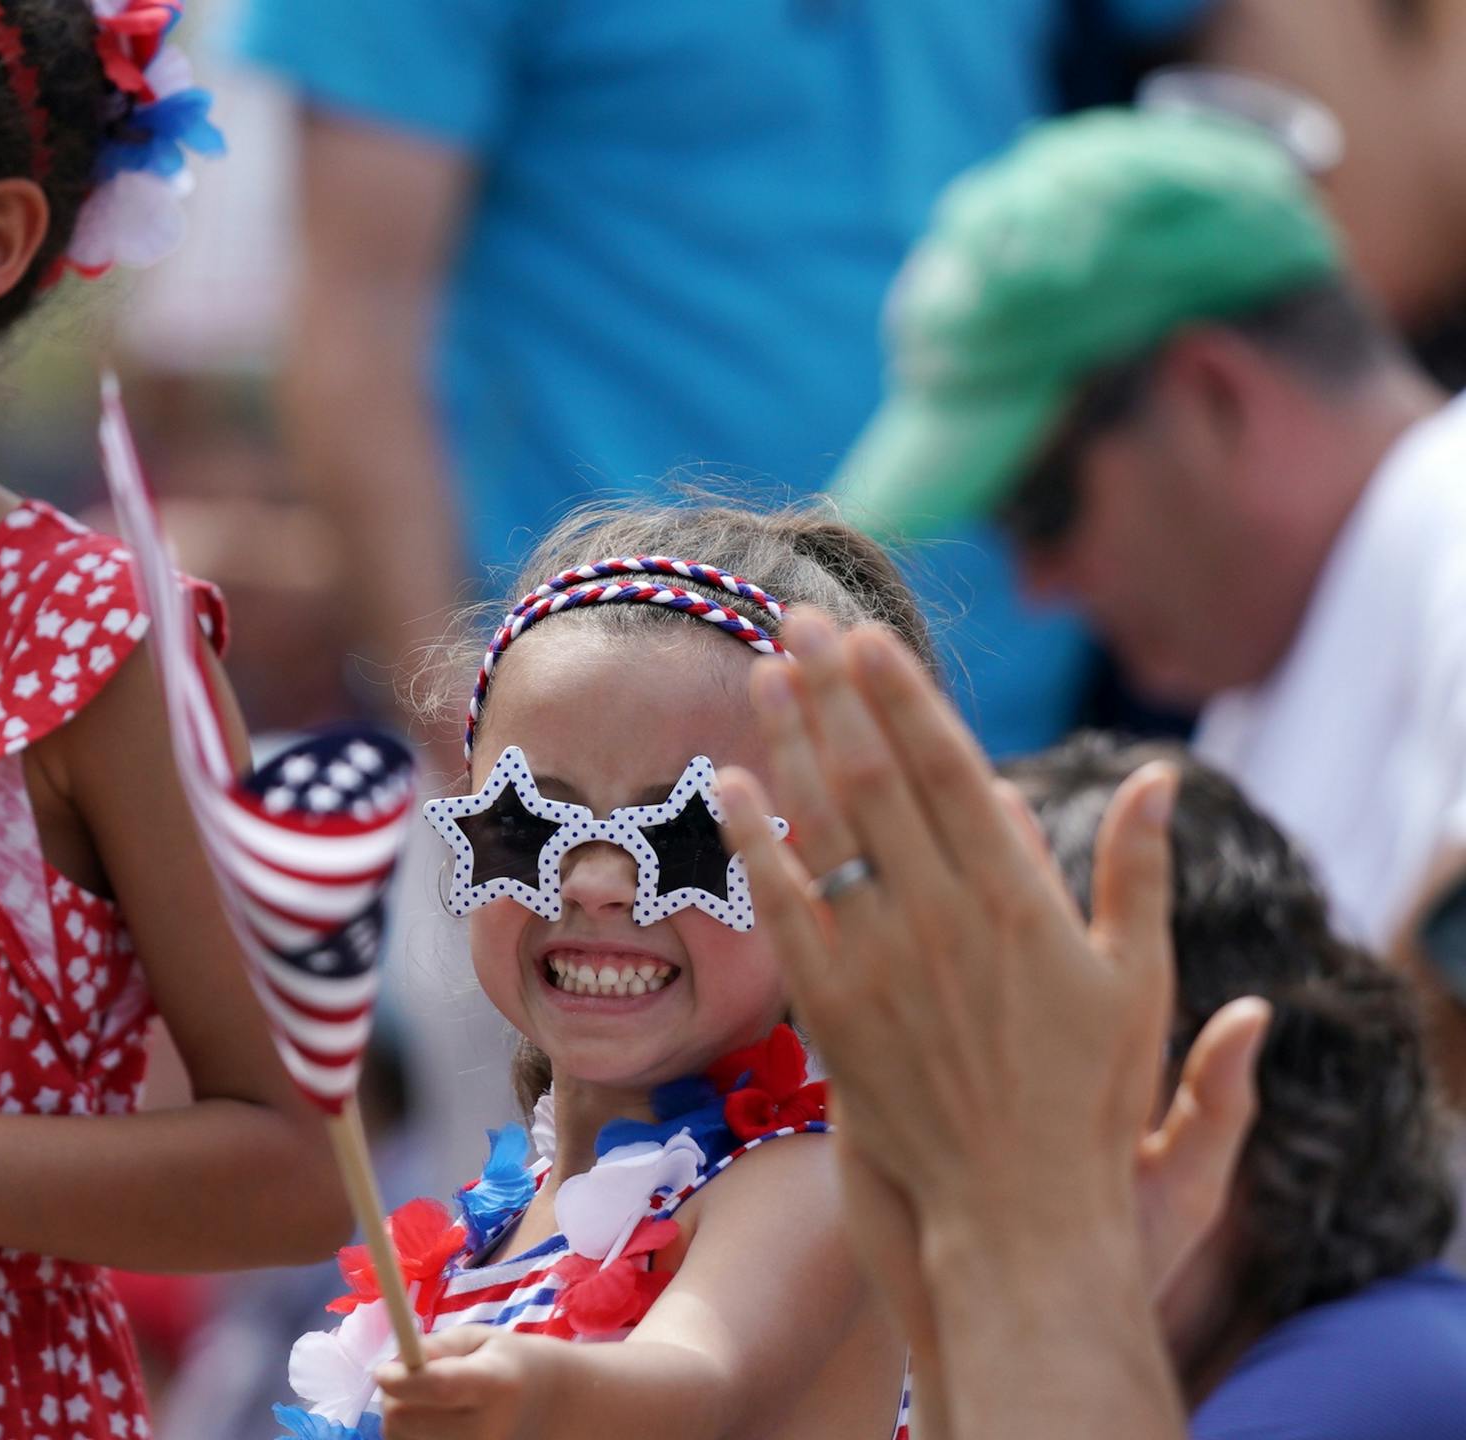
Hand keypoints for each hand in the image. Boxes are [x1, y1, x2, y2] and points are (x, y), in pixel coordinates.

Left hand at [376, 1328, 551, 1439]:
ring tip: (424, 1404)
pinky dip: (412, 1438)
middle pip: (407, 1422)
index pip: (440, 1388)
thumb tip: (393, 1366)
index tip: (384, 1371)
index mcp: (495, 1385)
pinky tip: (431, 1426)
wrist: (552, 1409)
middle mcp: (487, 1430)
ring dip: (399, 1421)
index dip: (402, 1381)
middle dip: (394, 1398)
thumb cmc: (510, 1365)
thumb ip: (436, 1348)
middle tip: (406, 1383)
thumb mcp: (479, 1339)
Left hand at [719, 613, 1266, 1272]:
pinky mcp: (831, 1006)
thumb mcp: (1136, 980)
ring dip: (787, 741)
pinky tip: (729, 785)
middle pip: (872, 776)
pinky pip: (781, 906)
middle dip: (832, 691)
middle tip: (796, 620)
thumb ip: (1137, 873)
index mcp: (1018, 899)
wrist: (1017, 1210)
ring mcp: (878, 960)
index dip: (901, 696)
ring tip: (762, 673)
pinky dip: (753, 841)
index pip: (946, 769)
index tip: (868, 635)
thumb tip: (1158, 776)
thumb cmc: (1089, 1096)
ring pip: (821, 826)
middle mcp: (940, 915)